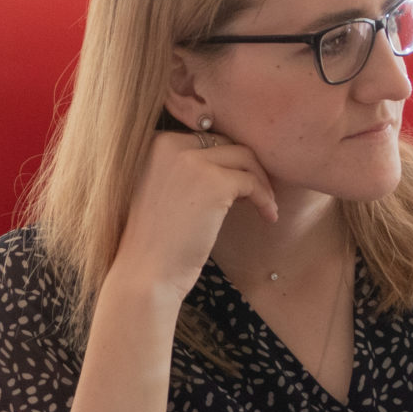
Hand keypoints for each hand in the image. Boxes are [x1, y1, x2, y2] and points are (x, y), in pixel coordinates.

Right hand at [105, 130, 278, 305]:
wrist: (144, 273)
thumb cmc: (153, 242)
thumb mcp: (159, 190)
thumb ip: (181, 169)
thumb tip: (227, 162)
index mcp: (156, 143)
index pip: (204, 138)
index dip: (225, 160)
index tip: (236, 184)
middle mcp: (171, 144)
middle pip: (226, 142)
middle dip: (245, 166)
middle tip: (256, 194)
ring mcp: (192, 161)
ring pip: (245, 157)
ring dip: (260, 180)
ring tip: (266, 205)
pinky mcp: (214, 183)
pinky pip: (252, 182)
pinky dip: (265, 198)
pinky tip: (268, 216)